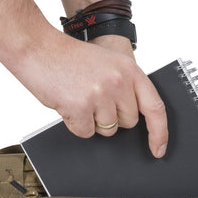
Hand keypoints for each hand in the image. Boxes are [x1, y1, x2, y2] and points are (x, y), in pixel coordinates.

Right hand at [15, 29, 167, 157]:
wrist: (38, 47)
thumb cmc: (71, 59)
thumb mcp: (109, 65)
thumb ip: (126, 88)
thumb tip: (133, 120)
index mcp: (130, 71)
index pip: (155, 107)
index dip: (159, 132)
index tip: (158, 149)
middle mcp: (118, 82)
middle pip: (128, 123)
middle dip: (114, 118)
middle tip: (95, 97)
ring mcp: (100, 95)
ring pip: (108, 130)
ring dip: (94, 121)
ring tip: (80, 97)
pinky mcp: (81, 107)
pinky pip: (86, 133)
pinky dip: (77, 124)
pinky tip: (69, 104)